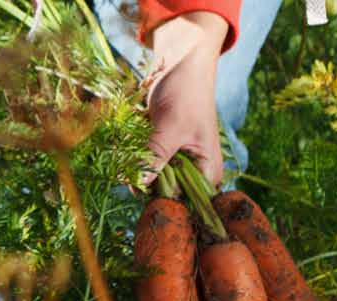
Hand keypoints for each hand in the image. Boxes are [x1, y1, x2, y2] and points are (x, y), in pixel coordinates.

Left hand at [141, 12, 228, 188]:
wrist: (181, 61)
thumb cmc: (186, 92)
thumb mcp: (170, 127)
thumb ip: (153, 157)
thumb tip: (133, 184)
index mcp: (207, 172)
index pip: (182, 203)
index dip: (161, 200)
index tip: (138, 187)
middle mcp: (193, 171)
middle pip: (161, 192)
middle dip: (142, 176)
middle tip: (129, 159)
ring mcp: (174, 160)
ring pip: (147, 176)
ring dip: (134, 160)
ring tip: (134, 137)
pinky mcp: (158, 148)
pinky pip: (140, 160)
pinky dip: (131, 148)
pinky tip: (132, 129)